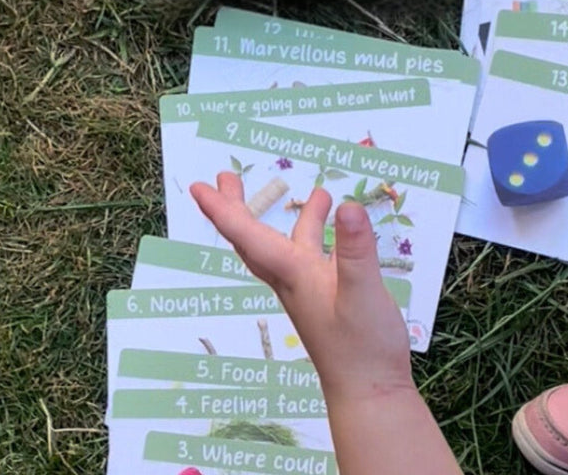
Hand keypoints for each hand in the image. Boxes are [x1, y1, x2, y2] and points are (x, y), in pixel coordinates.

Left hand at [190, 174, 413, 402]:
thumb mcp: (361, 291)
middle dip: (238, 207)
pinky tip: (343, 230)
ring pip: (289, 246)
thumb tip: (347, 205)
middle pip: (254, 239)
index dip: (222, 209)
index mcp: (292, 274)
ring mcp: (309, 290)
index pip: (247, 236)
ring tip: (321, 192)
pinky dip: (319, 235)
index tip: (199, 187)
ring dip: (295, 217)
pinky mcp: (328, 298)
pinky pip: (312, 258)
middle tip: (226, 178)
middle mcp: (293, 279)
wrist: (368, 389)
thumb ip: (354, 250)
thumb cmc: (361, 345)